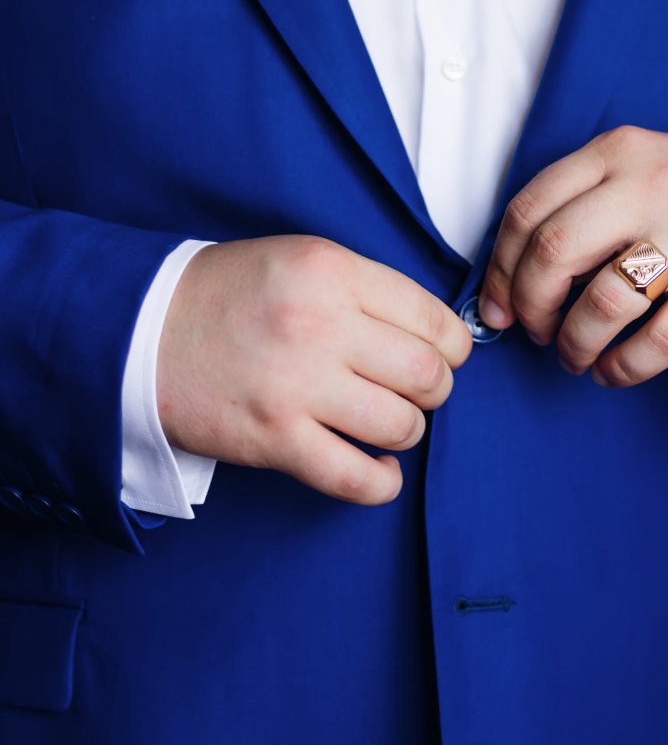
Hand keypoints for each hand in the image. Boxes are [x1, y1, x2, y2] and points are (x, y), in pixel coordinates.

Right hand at [157, 236, 471, 503]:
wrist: (138, 330)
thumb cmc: (225, 295)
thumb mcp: (299, 260)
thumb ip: (364, 288)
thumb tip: (433, 332)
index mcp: (332, 273)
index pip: (434, 318)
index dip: (452, 347)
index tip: (443, 357)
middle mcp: (320, 326)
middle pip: (428, 375)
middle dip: (434, 391)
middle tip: (413, 392)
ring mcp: (297, 386)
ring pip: (402, 426)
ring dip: (405, 432)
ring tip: (385, 424)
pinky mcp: (275, 439)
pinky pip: (357, 478)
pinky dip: (382, 483)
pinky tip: (379, 471)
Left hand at [479, 127, 667, 386]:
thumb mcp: (633, 174)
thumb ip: (575, 207)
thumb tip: (504, 282)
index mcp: (618, 151)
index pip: (529, 210)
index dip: (500, 269)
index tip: (498, 307)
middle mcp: (654, 182)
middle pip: (555, 251)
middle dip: (531, 305)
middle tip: (536, 331)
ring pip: (604, 301)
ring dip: (574, 343)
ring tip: (575, 355)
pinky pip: (660, 339)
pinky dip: (623, 367)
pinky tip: (613, 370)